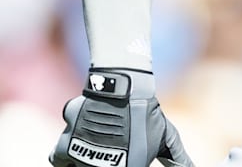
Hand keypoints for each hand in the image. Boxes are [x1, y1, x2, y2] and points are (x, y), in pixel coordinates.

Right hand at [50, 68, 193, 166]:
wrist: (124, 88)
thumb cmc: (147, 113)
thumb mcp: (167, 137)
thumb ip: (178, 158)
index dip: (122, 163)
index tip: (119, 156)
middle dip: (100, 161)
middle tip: (106, 148)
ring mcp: (81, 159)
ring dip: (82, 160)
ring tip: (94, 146)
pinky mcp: (64, 146)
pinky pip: (57, 159)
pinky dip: (64, 154)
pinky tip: (77, 143)